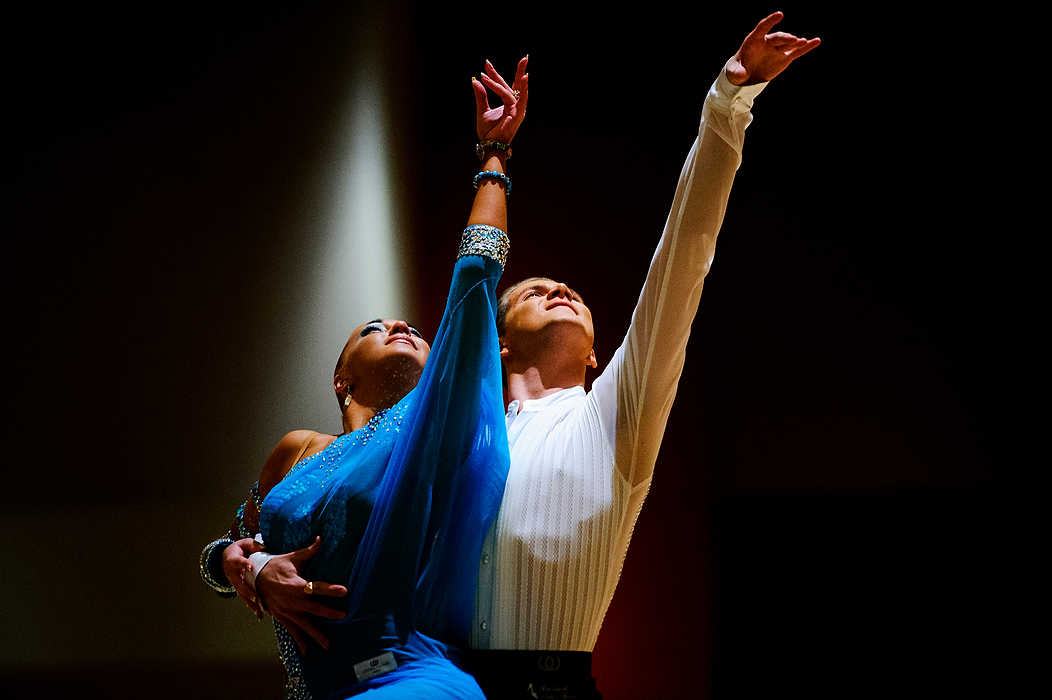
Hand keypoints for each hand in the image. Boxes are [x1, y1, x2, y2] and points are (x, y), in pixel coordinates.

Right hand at [221, 537, 264, 617]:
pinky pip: (245, 599)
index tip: (251, 567)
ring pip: (242, 594)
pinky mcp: (239, 589)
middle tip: (255, 596)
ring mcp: (235, 583)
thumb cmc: (239, 549)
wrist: (225, 557)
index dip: (244, 564)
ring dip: (250, 602)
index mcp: (233, 560)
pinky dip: (252, 606)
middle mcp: (232, 573)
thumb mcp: (245, 543)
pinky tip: (259, 615)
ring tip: (259, 610)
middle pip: (239, 583)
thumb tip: (266, 550)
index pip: (239, 561)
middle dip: (247, 590)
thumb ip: (255, 546)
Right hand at [254, 536, 347, 654]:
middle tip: (343, 616)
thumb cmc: (275, 566)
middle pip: (314, 609)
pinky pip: (292, 631)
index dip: (331, 589)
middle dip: (329, 613)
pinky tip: (306, 651)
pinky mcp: (281, 617)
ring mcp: (286, 611)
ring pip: (304, 625)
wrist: (253, 578)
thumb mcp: (292, 558)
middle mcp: (292, 600)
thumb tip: (320, 539)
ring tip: (328, 645)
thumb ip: (308, 551)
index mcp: (296, 585)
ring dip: (316, 634)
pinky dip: (299, 641)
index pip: (317, 587)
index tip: (344, 591)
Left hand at [472, 56, 528, 143]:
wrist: (489, 145)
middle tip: (525, 57)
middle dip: (520, 70)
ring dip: (520, 75)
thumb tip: (475, 80)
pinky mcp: (517, 114)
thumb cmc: (488, 132)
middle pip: (517, 85)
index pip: (504, 86)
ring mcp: (518, 110)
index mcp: (509, 105)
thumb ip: (481, 95)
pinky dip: (512, 88)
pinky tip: (520, 78)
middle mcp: (516, 106)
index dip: (495, 75)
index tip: (485, 64)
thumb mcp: (482, 110)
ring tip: (524, 62)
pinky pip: (510, 97)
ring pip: (515, 90)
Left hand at [725, 12, 819, 85]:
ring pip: (788, 43)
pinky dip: (806, 47)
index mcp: (754, 40)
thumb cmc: (737, 70)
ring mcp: (777, 49)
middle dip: (786, 39)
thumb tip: (741, 75)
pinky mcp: (784, 57)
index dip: (770, 21)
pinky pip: (797, 51)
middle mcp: (767, 42)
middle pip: (778, 37)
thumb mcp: (734, 72)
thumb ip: (737, 72)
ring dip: (796, 42)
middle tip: (794, 40)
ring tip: (803, 42)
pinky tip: (816, 41)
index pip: (762, 28)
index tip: (779, 14)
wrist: (746, 76)